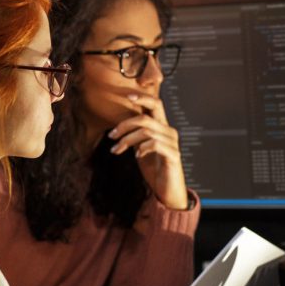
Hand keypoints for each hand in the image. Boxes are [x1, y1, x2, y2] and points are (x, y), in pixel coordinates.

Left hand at [108, 93, 188, 209]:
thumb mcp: (141, 148)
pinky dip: (142, 148)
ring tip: (116, 149)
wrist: (167, 190)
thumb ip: (136, 136)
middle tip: (111, 135)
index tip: (126, 96)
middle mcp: (169, 132)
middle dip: (124, 125)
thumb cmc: (154, 169)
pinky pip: (155, 144)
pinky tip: (137, 155)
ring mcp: (172, 143)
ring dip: (127, 140)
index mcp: (162, 127)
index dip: (142, 97)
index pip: (156, 104)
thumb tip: (120, 127)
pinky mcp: (173, 155)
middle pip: (146, 117)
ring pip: (146, 131)